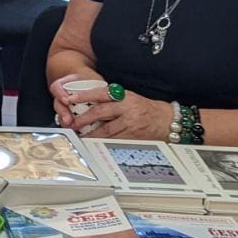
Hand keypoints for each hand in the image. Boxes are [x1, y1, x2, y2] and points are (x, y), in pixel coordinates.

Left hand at [52, 77, 167, 139]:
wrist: (166, 120)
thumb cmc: (145, 108)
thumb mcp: (129, 98)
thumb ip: (112, 100)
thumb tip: (88, 103)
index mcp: (124, 96)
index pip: (101, 93)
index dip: (85, 95)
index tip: (71, 98)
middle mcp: (126, 108)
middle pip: (101, 112)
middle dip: (84, 119)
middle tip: (72, 123)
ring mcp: (130, 123)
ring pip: (106, 130)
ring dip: (91, 134)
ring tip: (80, 137)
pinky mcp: (133, 137)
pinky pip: (114, 141)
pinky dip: (103, 143)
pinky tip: (95, 144)